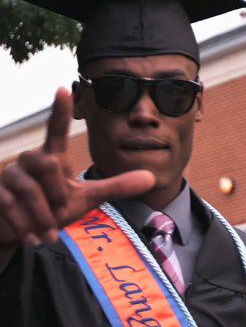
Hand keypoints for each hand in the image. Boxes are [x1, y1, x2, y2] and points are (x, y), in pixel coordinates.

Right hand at [0, 88, 155, 246]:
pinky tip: (32, 238)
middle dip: (57, 195)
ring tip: (47, 231)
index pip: (56, 131)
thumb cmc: (53, 209)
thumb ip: (116, 187)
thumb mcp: (86, 198)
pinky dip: (26, 226)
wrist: (21, 233)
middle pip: (48, 164)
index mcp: (53, 158)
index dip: (59, 111)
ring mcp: (9, 175)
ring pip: (30, 189)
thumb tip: (151, 178)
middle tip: (59, 213)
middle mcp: (29, 160)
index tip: (63, 88)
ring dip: (43, 216)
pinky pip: (12, 206)